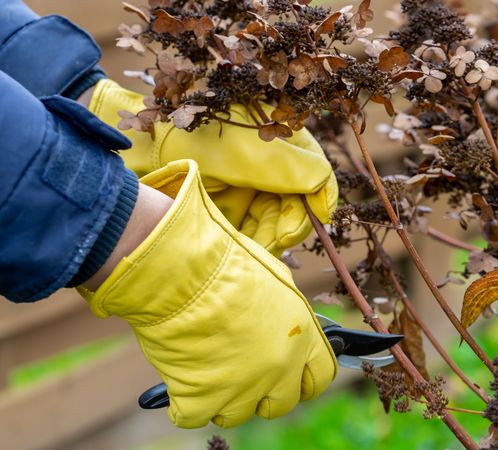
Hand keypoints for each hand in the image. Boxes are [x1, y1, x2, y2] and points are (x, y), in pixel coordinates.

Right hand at [79, 160, 336, 427]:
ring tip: (205, 366)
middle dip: (264, 393)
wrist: (182, 271)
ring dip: (222, 397)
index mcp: (301, 334)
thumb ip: (285, 311)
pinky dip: (184, 402)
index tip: (291, 379)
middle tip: (240, 374)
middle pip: (281, 403)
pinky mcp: (203, 398)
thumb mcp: (275, 278)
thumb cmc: (225, 261)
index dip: (304, 380)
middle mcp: (280, 366)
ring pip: (237, 413)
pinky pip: (194, 416)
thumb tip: (284, 324)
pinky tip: (180, 375)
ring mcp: (243, 386)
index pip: (321, 376)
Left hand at [85, 79, 337, 254]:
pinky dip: (249, 243)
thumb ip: (298, 168)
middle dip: (289, 223)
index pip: (313, 173)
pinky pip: (246, 232)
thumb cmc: (197, 138)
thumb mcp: (253, 151)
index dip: (319, 197)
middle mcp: (263, 166)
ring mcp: (242, 187)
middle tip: (278, 240)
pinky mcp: (221, 208)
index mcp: (275, 142)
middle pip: (293, 203)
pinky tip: (244, 250)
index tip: (319, 218)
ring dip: (269, 237)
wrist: (138, 147)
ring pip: (270, 222)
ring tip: (258, 248)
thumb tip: (327, 193)